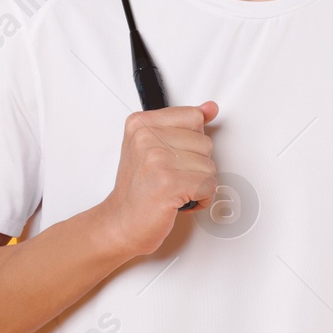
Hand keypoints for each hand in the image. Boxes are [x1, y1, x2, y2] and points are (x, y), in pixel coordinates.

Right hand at [99, 102, 218, 257]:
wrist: (121, 223)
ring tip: (175, 189)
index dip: (191, 142)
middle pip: (205, 142)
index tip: (175, 156)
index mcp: (141, 123)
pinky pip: (209, 186)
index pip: (194, 116)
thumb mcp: (155, 148)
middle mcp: (146, 137)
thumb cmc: (138, 190)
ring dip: (199, 184)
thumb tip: (210, 108)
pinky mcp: (168, 182)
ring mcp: (156, 159)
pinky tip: (181, 200)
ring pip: (210, 166)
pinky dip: (202, 199)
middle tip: (171, 177)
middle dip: (196, 166)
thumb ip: (184, 126)